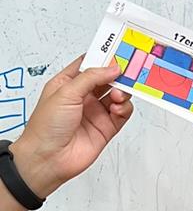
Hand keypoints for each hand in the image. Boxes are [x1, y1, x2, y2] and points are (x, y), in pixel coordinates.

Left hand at [9, 56, 132, 198]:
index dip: (103, 58)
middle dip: (118, 75)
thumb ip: (91, 78)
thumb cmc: (46, 126)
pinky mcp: (106, 128)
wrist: (49, 158)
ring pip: (117, 95)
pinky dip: (124, 108)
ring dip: (121, 91)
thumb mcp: (65, 92)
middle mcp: (83, 97)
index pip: (90, 65)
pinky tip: (118, 107)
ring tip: (117, 94)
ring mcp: (95, 112)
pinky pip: (122, 113)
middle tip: (127, 71)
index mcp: (68, 84)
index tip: (117, 52)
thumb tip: (111, 68)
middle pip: (107, 79)